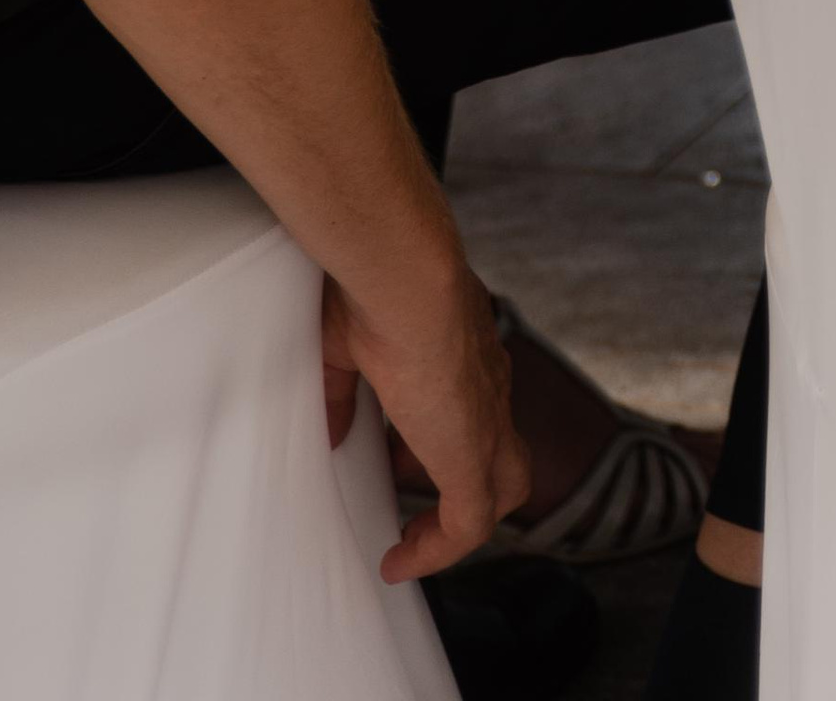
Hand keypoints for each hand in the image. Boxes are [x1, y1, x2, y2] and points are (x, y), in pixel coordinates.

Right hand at [323, 256, 528, 584]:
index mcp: (463, 351)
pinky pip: (471, 524)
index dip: (441, 432)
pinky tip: (400, 561)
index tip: (401, 455)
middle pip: (505, 449)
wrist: (404, 273)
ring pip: (505, 486)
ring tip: (412, 543)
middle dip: (464, 483)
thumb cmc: (374, 287)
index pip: (472, 401)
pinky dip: (440, 549)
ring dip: (461, 520)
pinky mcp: (472, 454)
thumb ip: (343, 391)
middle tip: (414, 506)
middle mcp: (487, 386)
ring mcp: (487, 421)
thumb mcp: (347, 346)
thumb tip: (330, 429)